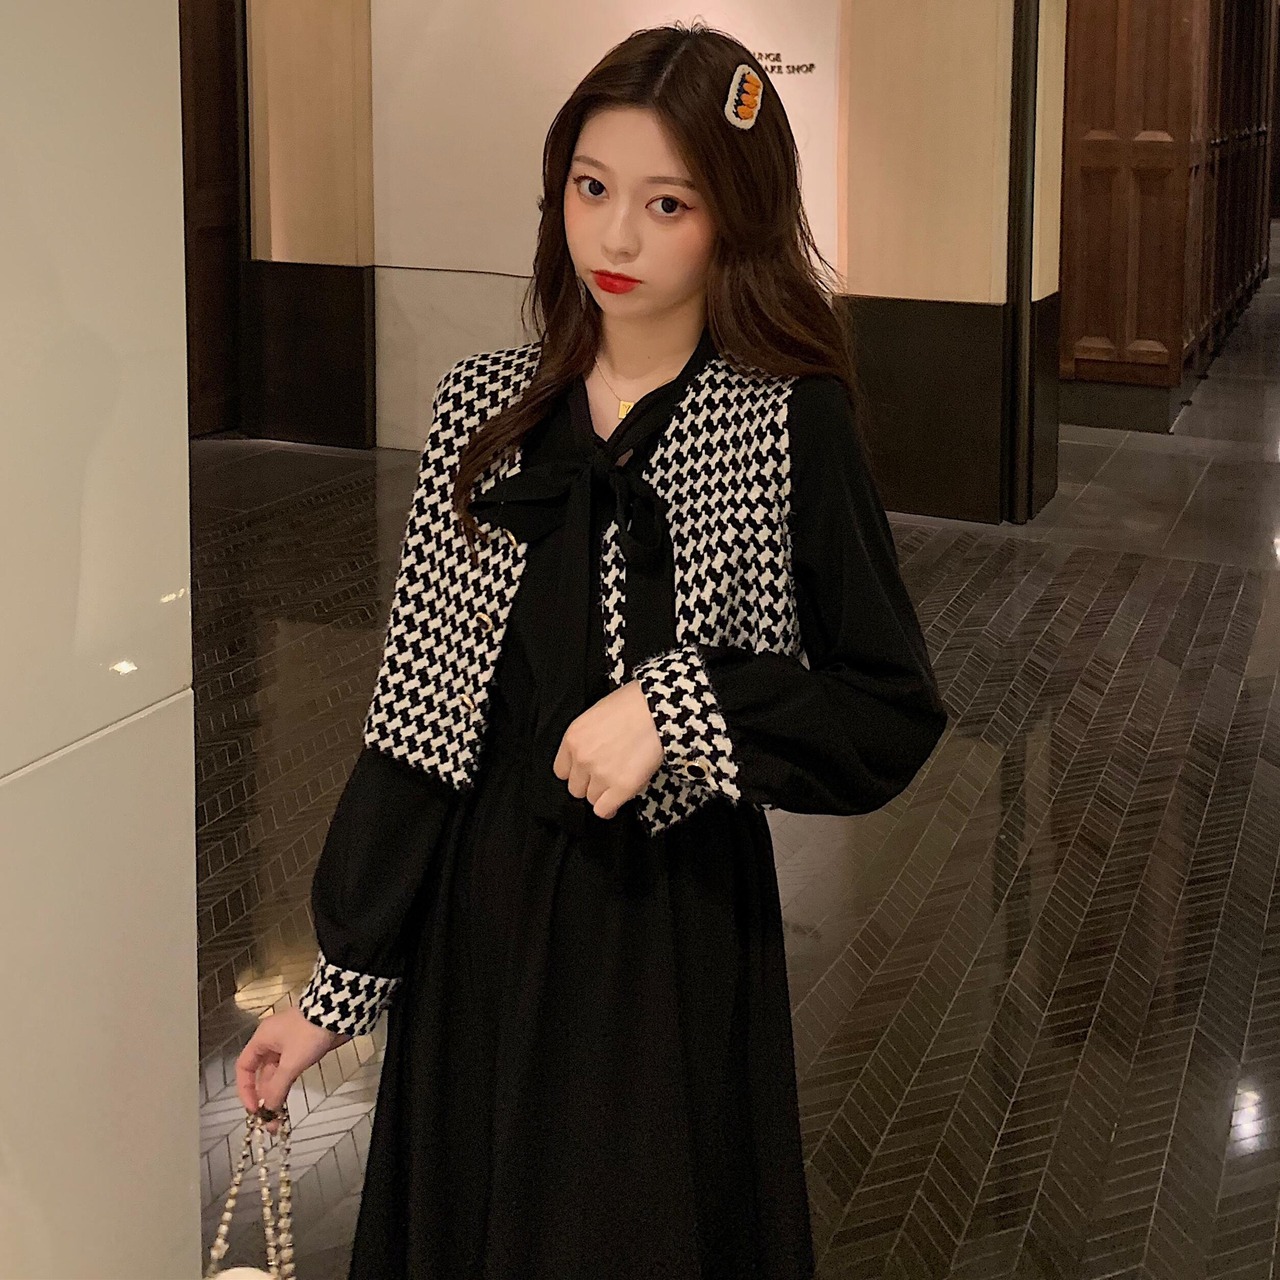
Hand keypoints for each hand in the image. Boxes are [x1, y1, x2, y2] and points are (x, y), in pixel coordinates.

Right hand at [235, 1006, 348, 1132]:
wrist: (337, 1013)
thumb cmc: (309, 1033)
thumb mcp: (291, 1062)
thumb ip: (278, 1087)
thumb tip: (269, 1110)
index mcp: (262, 1038)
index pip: (244, 1067)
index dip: (245, 1089)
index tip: (254, 1108)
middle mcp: (272, 1041)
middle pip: (261, 1073)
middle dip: (264, 1097)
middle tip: (268, 1122)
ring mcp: (288, 1044)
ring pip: (277, 1073)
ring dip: (276, 1094)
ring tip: (278, 1119)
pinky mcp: (303, 1047)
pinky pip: (289, 1070)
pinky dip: (287, 1084)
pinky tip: (286, 1100)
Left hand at [553, 679, 663, 818]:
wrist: (659, 710)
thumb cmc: (634, 704)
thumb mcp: (598, 715)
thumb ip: (588, 738)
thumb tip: (593, 753)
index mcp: (573, 738)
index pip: (561, 771)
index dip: (576, 773)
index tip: (585, 773)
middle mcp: (582, 758)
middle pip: (575, 788)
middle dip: (589, 784)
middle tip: (605, 776)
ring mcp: (601, 774)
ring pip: (591, 799)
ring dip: (603, 794)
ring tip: (617, 783)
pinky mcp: (621, 787)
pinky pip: (604, 810)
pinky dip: (610, 808)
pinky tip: (617, 802)